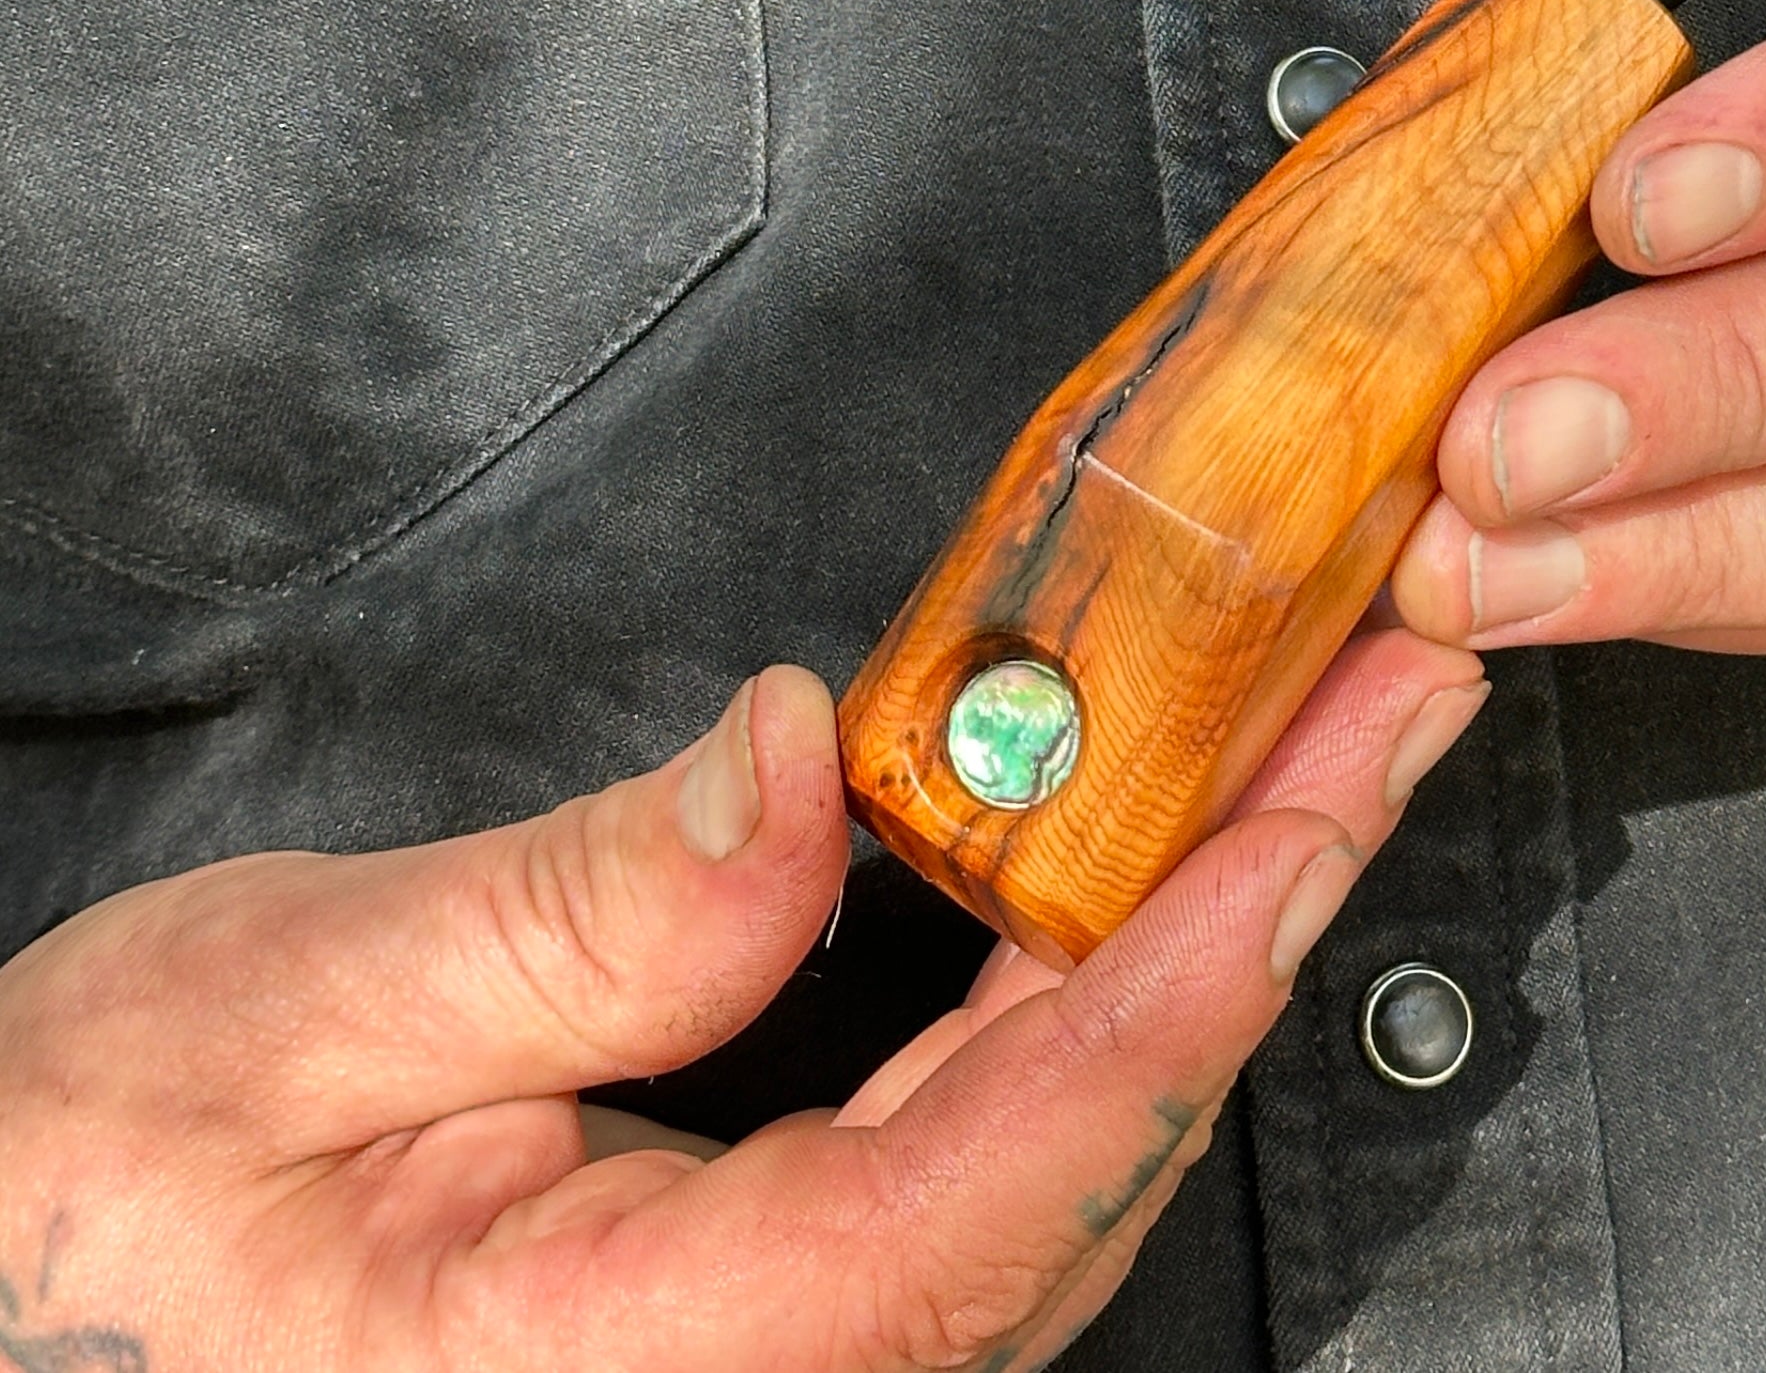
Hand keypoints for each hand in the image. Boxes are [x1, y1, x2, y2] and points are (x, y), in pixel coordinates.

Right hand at [0, 632, 1481, 1370]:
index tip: (1304, 816)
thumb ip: (562, 922)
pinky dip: (1089, 1005)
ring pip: (1050, 1176)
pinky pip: (969, 1176)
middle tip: (1386, 702)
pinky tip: (1154, 875)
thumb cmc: (65, 1225)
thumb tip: (808, 773)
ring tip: (1320, 743)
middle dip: (1254, 911)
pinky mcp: (756, 1328)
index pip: (976, 1190)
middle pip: (1073, 1171)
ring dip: (1201, 942)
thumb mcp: (263, 1026)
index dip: (1167, 994)